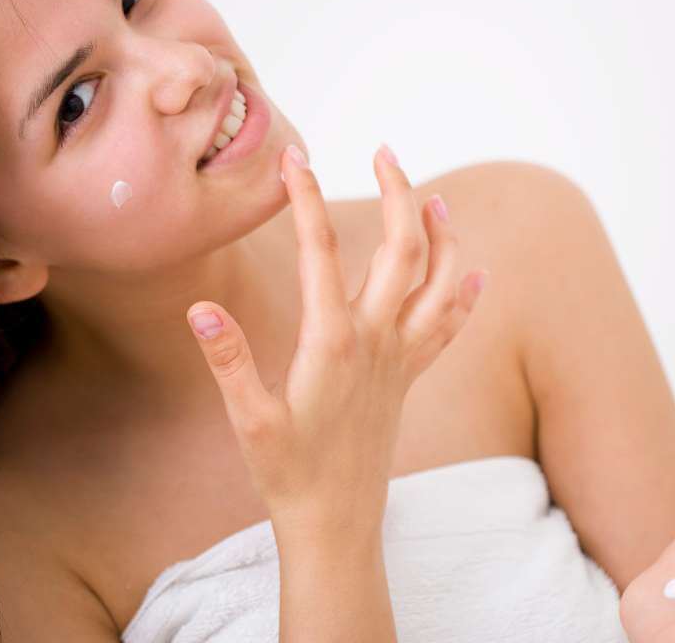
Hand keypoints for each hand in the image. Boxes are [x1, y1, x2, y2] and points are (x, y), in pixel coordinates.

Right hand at [185, 143, 487, 535]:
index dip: (306, 200)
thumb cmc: (288, 474)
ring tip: (434, 198)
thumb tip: (200, 309)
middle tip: (385, 150)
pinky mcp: (409, 378)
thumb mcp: (248, 419)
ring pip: (438, 283)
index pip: (319, 252)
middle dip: (398, 193)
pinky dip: (464, 297)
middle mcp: (376, 341)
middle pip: (401, 251)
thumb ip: (228, 360)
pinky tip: (474, 272)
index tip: (294, 158)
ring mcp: (401, 359)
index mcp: (332, 342)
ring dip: (442, 237)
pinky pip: (449, 329)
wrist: (338, 524)